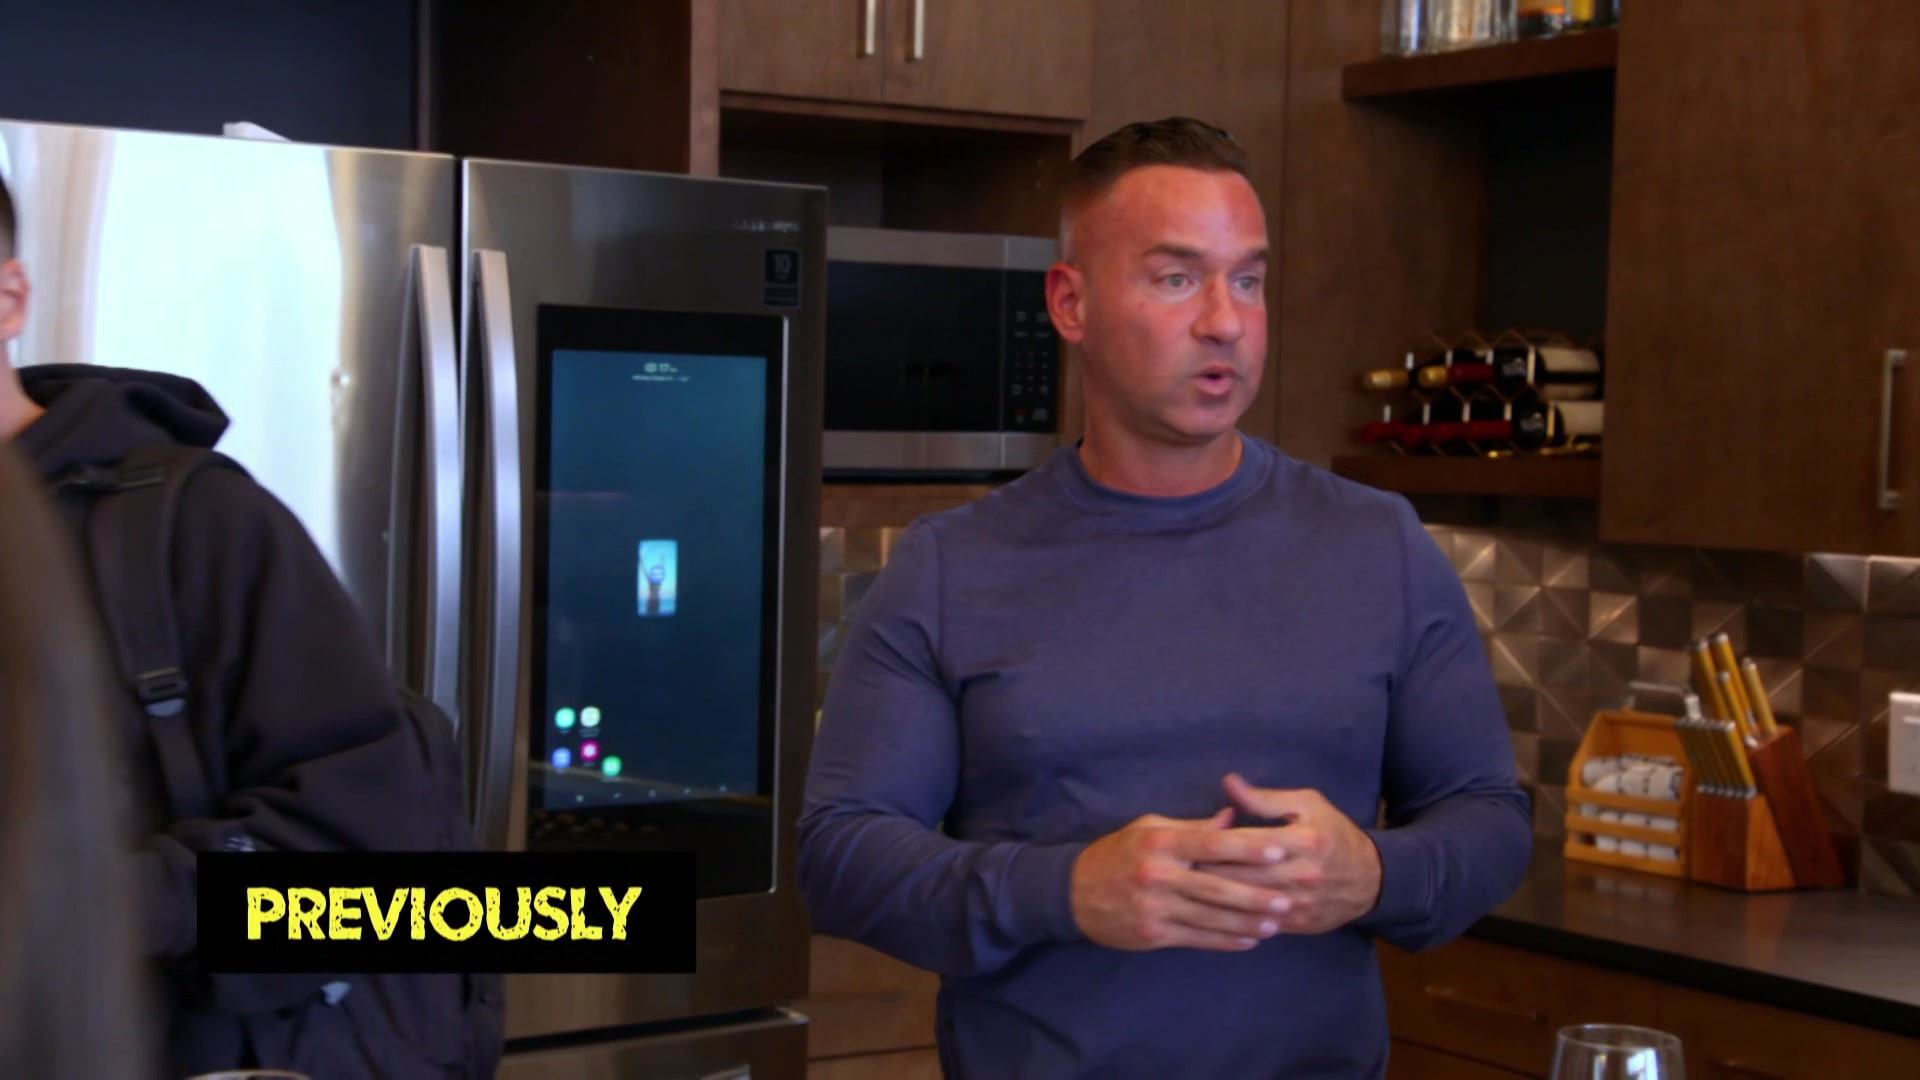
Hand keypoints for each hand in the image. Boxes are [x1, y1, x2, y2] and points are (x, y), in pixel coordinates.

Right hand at [1070, 808, 1294, 952]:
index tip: (1278, 850)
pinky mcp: (1153, 934)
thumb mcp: (1149, 829)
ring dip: (1247, 922)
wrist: (1072, 892)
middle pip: (1216, 887)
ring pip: (1211, 918)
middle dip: (1256, 895)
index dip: (1247, 849)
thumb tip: (1231, 818)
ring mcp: (1155, 908)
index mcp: (1160, 844)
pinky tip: (1248, 941)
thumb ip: (1192, 827)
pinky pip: (1197, 939)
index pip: (1211, 845)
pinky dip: (1225, 941)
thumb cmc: (1117, 853)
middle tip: (1288, 898)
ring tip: (1276, 923)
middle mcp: (1158, 876)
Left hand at [1197, 774, 1383, 934]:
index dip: (1212, 843)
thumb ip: (1265, 799)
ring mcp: (1299, 904)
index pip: (1247, 843)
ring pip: (1245, 904)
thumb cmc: (1334, 833)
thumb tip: (1228, 783)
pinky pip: (1257, 924)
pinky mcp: (1297, 924)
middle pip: (1241, 876)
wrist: (1371, 879)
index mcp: (1303, 840)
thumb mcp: (1307, 804)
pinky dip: (1232, 919)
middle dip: (1204, 873)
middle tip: (1172, 869)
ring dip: (1213, 899)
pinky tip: (1208, 914)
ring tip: (1183, 891)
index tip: (1183, 842)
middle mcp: (1301, 875)